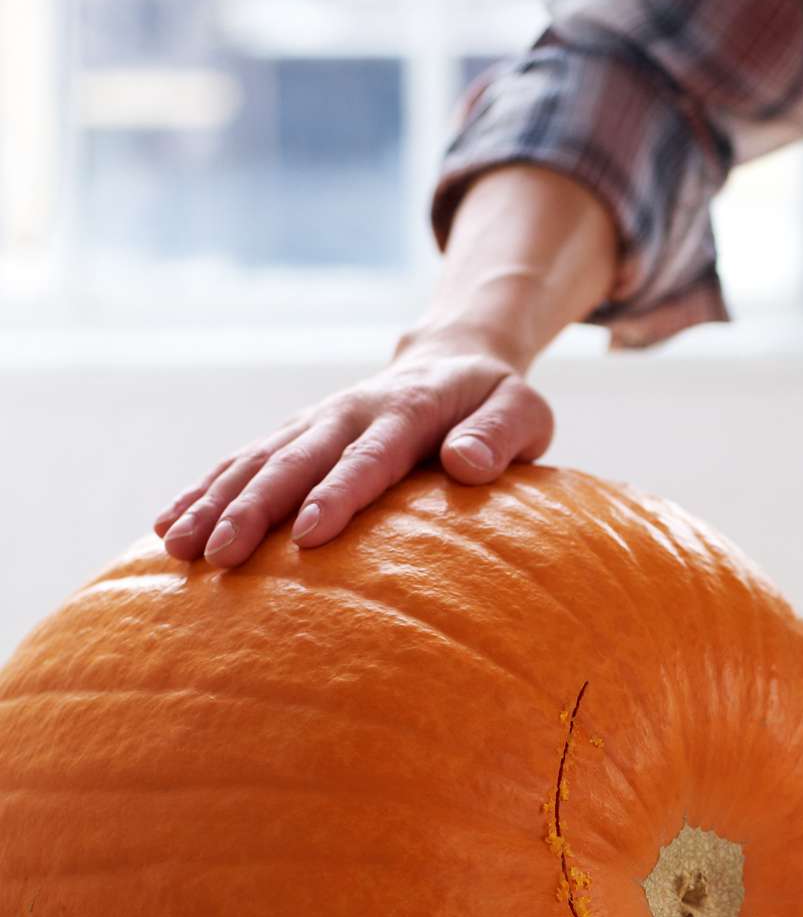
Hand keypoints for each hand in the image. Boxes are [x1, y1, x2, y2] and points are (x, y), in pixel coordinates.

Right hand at [154, 336, 553, 566]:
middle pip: (294, 462)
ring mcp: (313, 423)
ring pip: (255, 462)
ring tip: (176, 550)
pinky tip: (166, 527)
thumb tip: (467, 463)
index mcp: (406, 412)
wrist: (452, 360)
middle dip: (253, 508)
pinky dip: (202, 492)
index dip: (337, 494)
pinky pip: (240, 462)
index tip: (308, 534)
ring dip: (213, 504)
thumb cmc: (495, 403)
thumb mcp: (521, 412)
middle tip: (218, 556)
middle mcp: (348, 413)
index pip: (368, 459)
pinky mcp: (293, 435)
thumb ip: (500, 436)